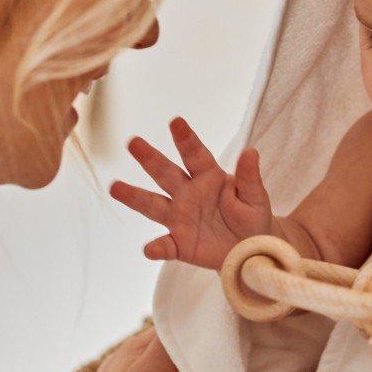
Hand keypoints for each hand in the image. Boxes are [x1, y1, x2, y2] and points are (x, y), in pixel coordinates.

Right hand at [110, 117, 271, 269]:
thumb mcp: (256, 197)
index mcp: (209, 177)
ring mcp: (180, 218)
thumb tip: (251, 152)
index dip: (185, 139)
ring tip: (115, 187)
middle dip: (150, 158)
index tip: (176, 122)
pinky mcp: (180, 244)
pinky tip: (150, 249)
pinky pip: (165, 246)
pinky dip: (157, 248)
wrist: (252, 249)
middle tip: (133, 142)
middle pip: (166, 173)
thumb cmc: (252, 217)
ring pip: (154, 205)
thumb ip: (249, 178)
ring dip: (135, 197)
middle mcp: (188, 194)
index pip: (195, 155)